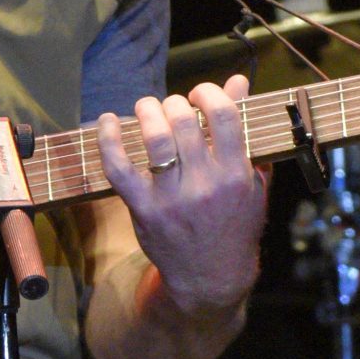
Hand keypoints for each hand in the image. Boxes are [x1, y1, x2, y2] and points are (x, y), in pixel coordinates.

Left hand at [96, 74, 268, 319]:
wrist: (211, 276)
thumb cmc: (234, 223)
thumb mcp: (251, 180)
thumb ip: (245, 130)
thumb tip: (238, 82)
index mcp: (236, 174)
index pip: (224, 115)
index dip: (209, 93)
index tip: (200, 94)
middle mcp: (205, 184)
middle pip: (183, 121)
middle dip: (175, 102)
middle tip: (172, 107)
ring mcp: (172, 197)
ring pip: (155, 137)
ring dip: (147, 111)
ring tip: (148, 108)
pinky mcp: (144, 209)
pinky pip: (118, 167)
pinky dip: (108, 139)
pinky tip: (107, 121)